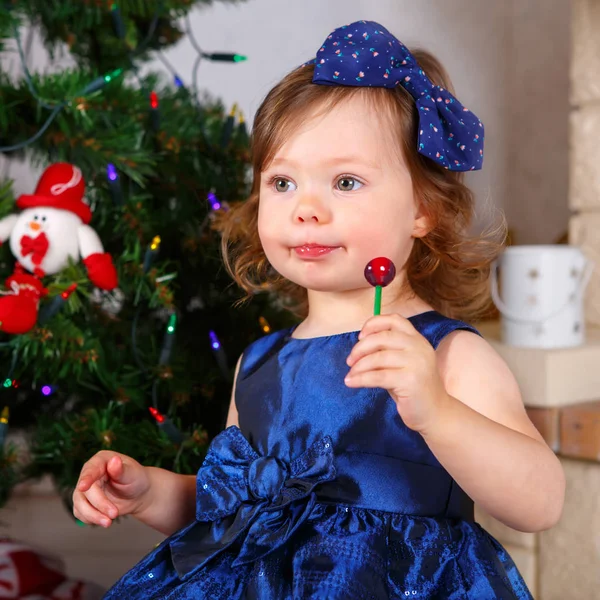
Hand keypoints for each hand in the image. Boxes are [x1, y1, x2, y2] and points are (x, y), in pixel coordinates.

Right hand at [72, 451, 151, 527]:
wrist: (137, 494)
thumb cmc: (136, 479)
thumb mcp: (133, 474)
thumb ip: (122, 470)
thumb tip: (114, 460)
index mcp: (101, 460)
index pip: (91, 469)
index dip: (86, 478)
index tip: (83, 487)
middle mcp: (90, 473)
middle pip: (85, 490)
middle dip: (99, 504)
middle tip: (114, 513)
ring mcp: (85, 488)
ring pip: (79, 504)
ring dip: (93, 515)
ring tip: (109, 522)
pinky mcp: (84, 502)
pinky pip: (80, 513)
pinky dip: (91, 519)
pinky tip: (104, 520)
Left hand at [345, 314, 448, 433]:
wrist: (434, 413)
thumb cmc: (412, 388)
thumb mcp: (401, 364)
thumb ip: (386, 351)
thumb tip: (358, 347)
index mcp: (417, 339)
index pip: (395, 320)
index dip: (374, 324)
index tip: (360, 336)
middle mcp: (419, 347)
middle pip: (383, 337)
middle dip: (361, 348)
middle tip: (350, 360)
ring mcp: (417, 363)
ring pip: (378, 358)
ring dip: (359, 366)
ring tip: (350, 375)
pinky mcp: (411, 380)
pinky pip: (378, 376)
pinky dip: (361, 379)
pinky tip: (351, 382)